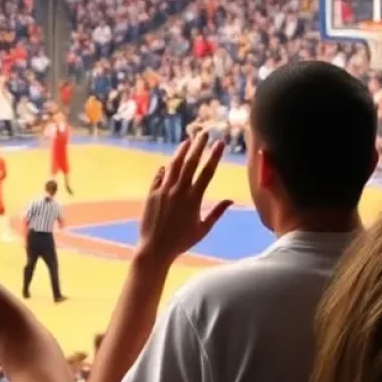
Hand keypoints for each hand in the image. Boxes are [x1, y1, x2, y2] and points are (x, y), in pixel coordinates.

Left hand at [138, 133, 231, 262]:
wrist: (155, 248)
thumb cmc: (182, 241)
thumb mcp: (203, 229)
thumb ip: (216, 213)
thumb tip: (231, 200)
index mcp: (194, 199)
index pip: (207, 172)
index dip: (214, 156)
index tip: (220, 143)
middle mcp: (179, 191)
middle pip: (190, 162)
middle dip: (199, 146)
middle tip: (205, 133)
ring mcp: (164, 190)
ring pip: (173, 165)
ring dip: (181, 152)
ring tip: (187, 141)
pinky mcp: (151, 193)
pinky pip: (159, 176)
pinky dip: (165, 169)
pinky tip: (169, 163)